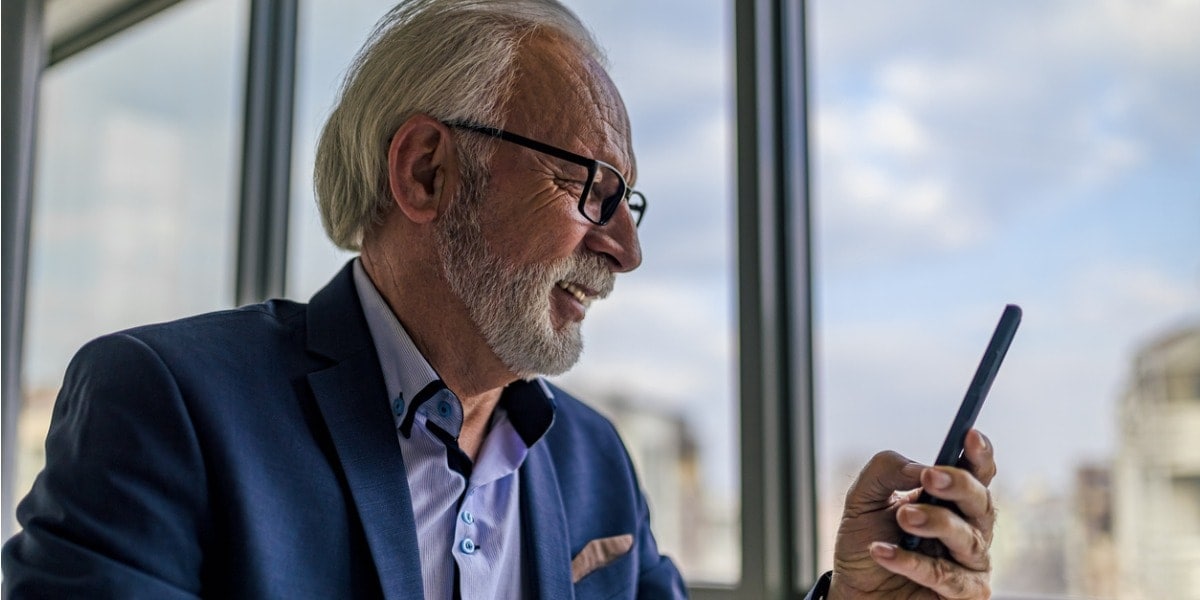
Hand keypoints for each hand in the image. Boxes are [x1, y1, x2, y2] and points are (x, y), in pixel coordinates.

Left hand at [828, 429, 995, 598]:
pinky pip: (947, 577)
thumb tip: (919, 466)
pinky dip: (912, 562)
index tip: (969, 435)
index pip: (977, 473)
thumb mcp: (863, 499)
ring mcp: (970, 563)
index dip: (979, 454)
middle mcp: (969, 528)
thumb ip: (886, 471)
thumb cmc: (865, 542)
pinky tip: (882, 551)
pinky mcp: (964, 594)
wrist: (853, 590)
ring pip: (969, 539)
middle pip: (982, 503)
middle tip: (930, 477)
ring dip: (935, 523)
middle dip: (959, 485)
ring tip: (902, 517)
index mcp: (951, 500)